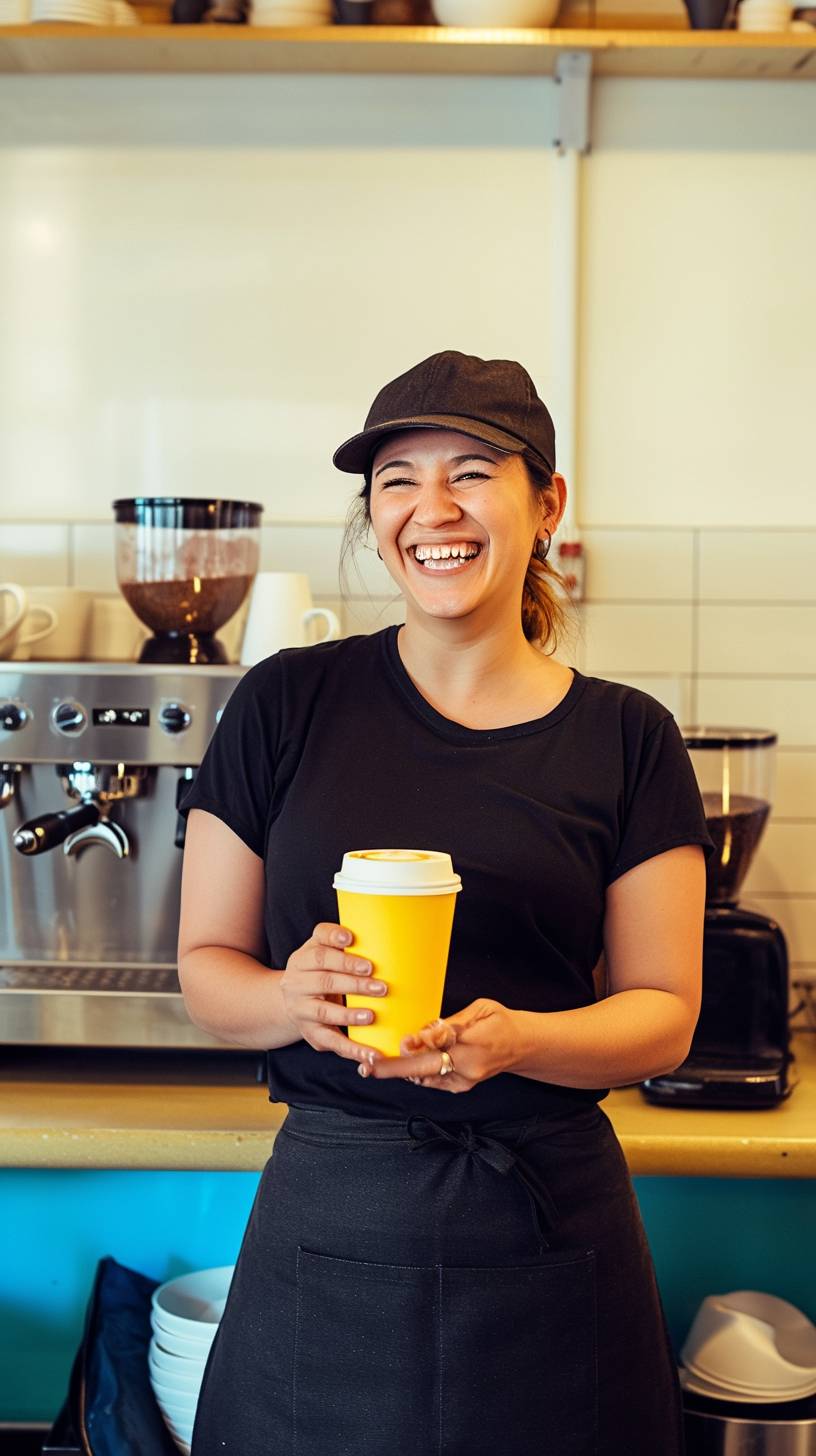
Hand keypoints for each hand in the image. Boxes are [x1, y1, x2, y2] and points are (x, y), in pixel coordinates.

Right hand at [280, 922, 386, 1070]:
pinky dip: (353, 1050)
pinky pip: (333, 1042)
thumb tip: (368, 937)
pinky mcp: (311, 1033)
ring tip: (371, 1016)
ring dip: (349, 1015)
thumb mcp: (320, 951)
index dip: (334, 945)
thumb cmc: (318, 970)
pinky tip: (371, 1054)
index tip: (351, 942)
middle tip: (380, 985)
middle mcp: (297, 983)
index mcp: (302, 959)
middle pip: (325, 981)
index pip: (318, 951)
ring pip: (325, 1013)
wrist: (290, 1001)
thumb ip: (338, 942)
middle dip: (353, 983)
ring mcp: (301, 1010)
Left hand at [361, 998, 520, 1092]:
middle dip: (394, 1068)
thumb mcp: (480, 1010)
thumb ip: (450, 1024)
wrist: (522, 1046)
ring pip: (424, 1077)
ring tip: (373, 1066)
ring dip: (399, 1072)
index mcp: (475, 1043)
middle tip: (368, 1067)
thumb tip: (422, 1033)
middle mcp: (468, 1068)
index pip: (442, 1045)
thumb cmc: (500, 1021)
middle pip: (426, 1069)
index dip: (420, 1044)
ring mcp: (464, 1081)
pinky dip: (414, 1073)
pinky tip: (398, 1066)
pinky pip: (431, 1080)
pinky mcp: (461, 1087)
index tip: (403, 1042)